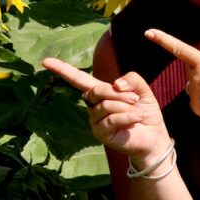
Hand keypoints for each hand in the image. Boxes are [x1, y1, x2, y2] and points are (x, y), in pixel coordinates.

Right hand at [42, 57, 170, 164]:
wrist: (153, 137)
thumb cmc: (144, 111)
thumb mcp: (142, 89)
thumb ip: (131, 79)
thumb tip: (115, 84)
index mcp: (100, 92)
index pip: (78, 79)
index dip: (62, 69)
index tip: (45, 61)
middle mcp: (93, 105)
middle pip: (96, 90)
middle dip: (118, 93)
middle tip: (135, 99)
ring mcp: (95, 120)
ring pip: (105, 105)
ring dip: (125, 106)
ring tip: (138, 111)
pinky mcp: (100, 134)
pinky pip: (111, 119)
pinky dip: (128, 116)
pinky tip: (137, 119)